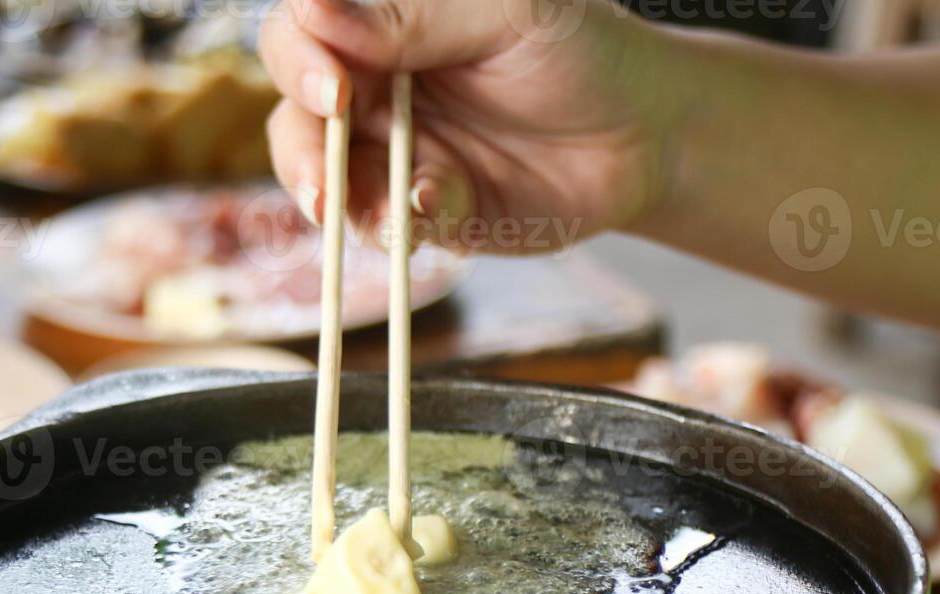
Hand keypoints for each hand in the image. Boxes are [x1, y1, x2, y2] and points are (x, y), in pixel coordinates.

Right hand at [259, 0, 679, 253]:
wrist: (644, 138)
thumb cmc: (581, 50)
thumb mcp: (507, 9)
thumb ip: (412, 12)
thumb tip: (316, 9)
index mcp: (382, 23)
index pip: (303, 33)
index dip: (300, 59)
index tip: (334, 88)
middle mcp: (374, 87)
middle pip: (295, 114)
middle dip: (304, 150)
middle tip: (328, 181)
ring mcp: (392, 153)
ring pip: (325, 180)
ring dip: (341, 199)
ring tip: (379, 212)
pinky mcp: (419, 211)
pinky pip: (383, 225)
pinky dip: (400, 223)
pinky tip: (435, 209)